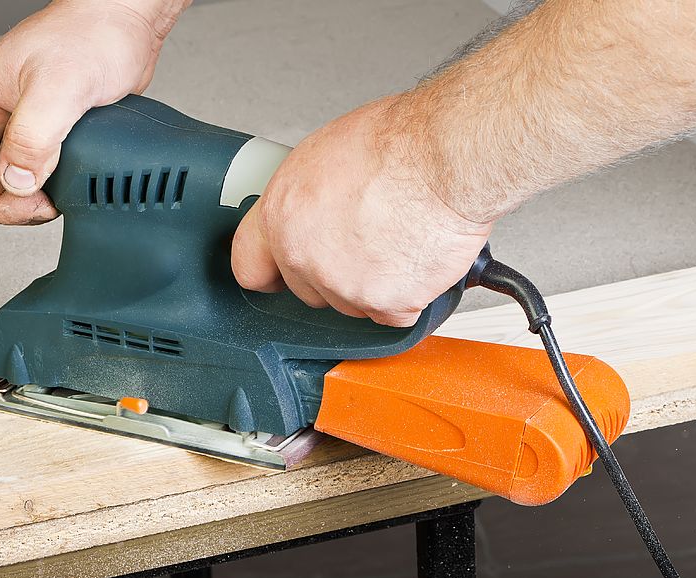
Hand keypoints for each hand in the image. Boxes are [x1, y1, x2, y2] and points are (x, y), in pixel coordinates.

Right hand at [0, 0, 185, 224]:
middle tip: (55, 205)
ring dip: (43, 195)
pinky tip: (81, 180)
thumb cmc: (90, 36)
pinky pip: (50, 169)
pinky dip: (63, 182)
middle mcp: (0, 116)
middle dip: (20, 204)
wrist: (125, 22)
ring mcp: (29, 124)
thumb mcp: (58, 87)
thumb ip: (33, 137)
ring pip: (23, 179)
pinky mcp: (59, 130)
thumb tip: (19, 181)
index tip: (35, 206)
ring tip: (69, 192)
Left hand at [231, 94, 492, 326]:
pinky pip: (393, 315)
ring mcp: (343, 284)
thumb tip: (313, 214)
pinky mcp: (383, 304)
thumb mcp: (326, 156)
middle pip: (310, 291)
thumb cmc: (399, 144)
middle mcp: (304, 254)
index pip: (250, 266)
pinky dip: (409, 295)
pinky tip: (416, 259)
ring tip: (400, 240)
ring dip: (376, 285)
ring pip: (353, 305)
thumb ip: (308, 201)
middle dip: (336, 275)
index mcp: (282, 215)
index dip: (271, 273)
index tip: (281, 276)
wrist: (445, 158)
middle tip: (369, 241)